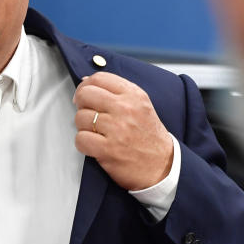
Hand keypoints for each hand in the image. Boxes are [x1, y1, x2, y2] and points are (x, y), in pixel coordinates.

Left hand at [73, 72, 173, 190]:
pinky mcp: (108, 149)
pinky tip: (95, 145)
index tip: (85, 95)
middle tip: (88, 114)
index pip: (99, 78)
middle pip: (85, 94)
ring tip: (96, 132)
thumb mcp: (141, 105)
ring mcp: (117, 129)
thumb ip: (117, 92)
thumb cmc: (149, 137)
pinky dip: (84, 143)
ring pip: (80, 117)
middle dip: (81, 105)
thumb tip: (87, 83)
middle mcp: (126, 109)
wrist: (163, 166)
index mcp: (134, 95)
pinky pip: (81, 139)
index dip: (85, 86)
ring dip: (84, 126)